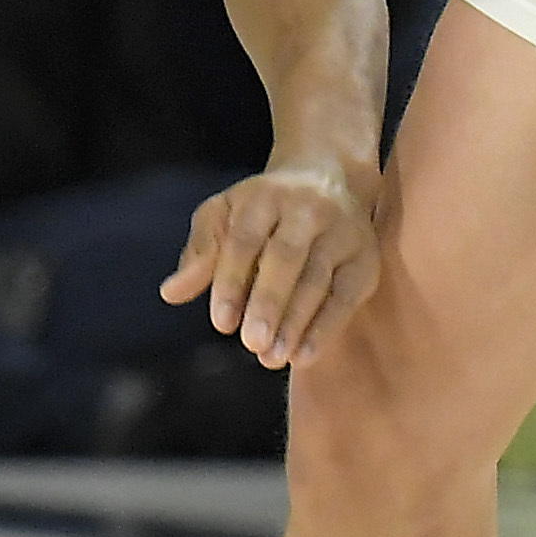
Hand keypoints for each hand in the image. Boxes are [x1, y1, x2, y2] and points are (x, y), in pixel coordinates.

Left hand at [158, 147, 383, 366]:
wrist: (329, 178)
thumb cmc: (263, 208)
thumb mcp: (224, 215)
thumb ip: (200, 253)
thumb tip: (171, 293)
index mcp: (264, 196)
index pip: (245, 239)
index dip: (232, 281)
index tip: (221, 324)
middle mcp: (307, 208)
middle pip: (288, 256)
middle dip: (269, 302)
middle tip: (251, 344)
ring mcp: (342, 230)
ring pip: (319, 278)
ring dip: (296, 323)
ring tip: (272, 358)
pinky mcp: (365, 256)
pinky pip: (347, 295)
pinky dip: (326, 327)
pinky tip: (304, 355)